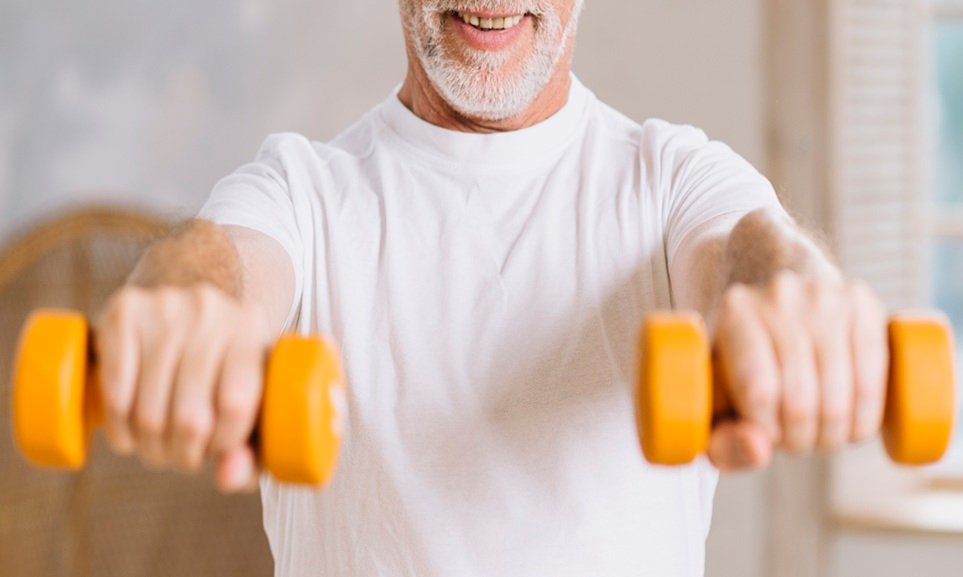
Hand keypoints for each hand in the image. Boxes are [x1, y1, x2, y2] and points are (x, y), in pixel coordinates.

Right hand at [95, 284, 273, 491]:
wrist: (192, 307)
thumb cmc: (230, 370)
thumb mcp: (258, 403)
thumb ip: (255, 453)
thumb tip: (226, 477)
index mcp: (252, 330)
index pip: (236, 405)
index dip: (223, 443)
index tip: (219, 448)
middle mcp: (211, 312)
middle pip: (189, 416)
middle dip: (183, 454)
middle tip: (183, 456)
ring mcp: (165, 307)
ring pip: (147, 410)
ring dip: (149, 447)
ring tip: (158, 447)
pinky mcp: (124, 311)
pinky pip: (113, 391)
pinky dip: (118, 426)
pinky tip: (128, 432)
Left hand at [707, 271, 888, 469]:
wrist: (781, 306)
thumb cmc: (745, 367)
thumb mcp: (719, 405)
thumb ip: (723, 441)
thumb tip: (759, 450)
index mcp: (734, 313)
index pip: (758, 389)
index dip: (769, 429)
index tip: (768, 435)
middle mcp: (778, 295)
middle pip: (799, 397)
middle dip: (802, 438)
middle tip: (797, 442)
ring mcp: (824, 295)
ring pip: (838, 392)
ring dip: (834, 434)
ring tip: (822, 437)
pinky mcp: (862, 303)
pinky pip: (873, 375)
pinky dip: (866, 416)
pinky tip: (854, 428)